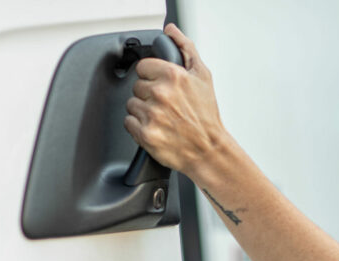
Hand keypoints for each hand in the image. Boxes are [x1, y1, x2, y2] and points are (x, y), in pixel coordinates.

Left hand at [124, 23, 223, 178]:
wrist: (209, 151)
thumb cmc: (207, 116)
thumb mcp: (203, 77)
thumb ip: (186, 49)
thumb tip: (171, 31)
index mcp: (173, 76)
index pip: (143, 67)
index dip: (153, 77)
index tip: (164, 88)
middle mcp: (161, 94)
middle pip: (137, 87)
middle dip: (149, 95)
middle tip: (167, 106)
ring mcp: (152, 114)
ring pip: (132, 105)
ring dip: (144, 112)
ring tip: (162, 119)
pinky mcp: (145, 134)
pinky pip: (129, 123)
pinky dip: (139, 127)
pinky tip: (156, 128)